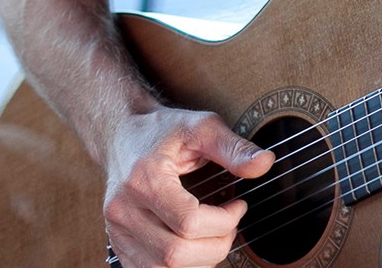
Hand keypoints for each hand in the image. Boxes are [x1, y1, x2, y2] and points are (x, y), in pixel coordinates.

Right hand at [103, 105, 273, 267]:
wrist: (121, 136)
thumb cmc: (161, 130)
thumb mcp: (202, 127)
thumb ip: (234, 148)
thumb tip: (264, 163)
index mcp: (144, 179)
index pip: (188, 222)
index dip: (224, 221)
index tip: (239, 206)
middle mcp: (123, 210)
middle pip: (175, 254)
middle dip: (216, 246)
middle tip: (230, 225)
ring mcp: (117, 230)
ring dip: (199, 261)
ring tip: (214, 236)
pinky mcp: (118, 242)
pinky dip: (179, 266)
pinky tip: (195, 247)